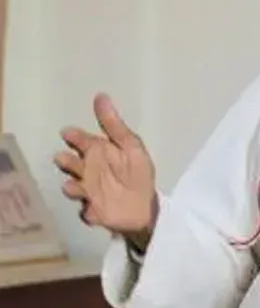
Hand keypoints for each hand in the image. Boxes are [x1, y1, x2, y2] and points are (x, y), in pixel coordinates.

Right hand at [55, 93, 156, 235]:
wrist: (147, 206)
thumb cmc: (140, 173)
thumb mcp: (131, 146)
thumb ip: (114, 124)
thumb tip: (101, 96)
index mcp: (101, 153)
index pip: (83, 141)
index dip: (74, 137)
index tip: (67, 133)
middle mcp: (91, 170)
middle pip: (73, 163)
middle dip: (67, 161)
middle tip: (64, 158)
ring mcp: (89, 191)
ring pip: (73, 186)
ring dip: (72, 185)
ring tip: (74, 185)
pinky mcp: (92, 211)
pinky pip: (85, 210)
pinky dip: (86, 210)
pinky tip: (92, 208)